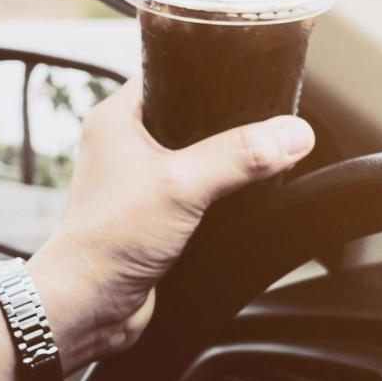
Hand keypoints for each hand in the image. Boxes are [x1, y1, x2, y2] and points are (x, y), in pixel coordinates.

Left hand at [28, 78, 313, 370]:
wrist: (88, 306)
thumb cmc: (107, 241)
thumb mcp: (183, 185)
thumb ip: (240, 156)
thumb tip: (293, 133)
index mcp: (117, 118)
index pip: (172, 74)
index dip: (211, 76)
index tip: (253, 80)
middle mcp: (124, 145)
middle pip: (191, 118)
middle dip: (227, 126)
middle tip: (263, 126)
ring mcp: (138, 183)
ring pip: (195, 159)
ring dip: (223, 165)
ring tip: (255, 163)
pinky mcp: (152, 216)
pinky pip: (195, 194)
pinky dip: (217, 198)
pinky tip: (240, 202)